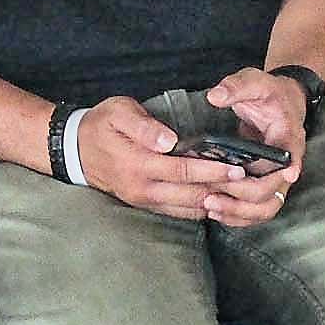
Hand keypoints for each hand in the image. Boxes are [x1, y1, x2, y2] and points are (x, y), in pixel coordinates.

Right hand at [75, 97, 277, 223]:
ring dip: (215, 203)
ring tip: (243, 196)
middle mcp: (143, 188)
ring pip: (187, 208)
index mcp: (139, 164)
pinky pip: (177, 212)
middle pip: (191, 194)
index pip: (184, 171)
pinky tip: (220, 202)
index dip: (213, 171)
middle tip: (251, 185)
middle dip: (223, 191)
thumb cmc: (100, 125)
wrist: (73, 150)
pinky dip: (200, 209)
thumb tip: (168, 140)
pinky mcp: (145, 204)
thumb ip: (143, 125)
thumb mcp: (117, 112)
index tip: (238, 168)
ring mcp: (144, 200)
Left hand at [194, 69, 310, 224]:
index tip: (286, 175)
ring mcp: (277, 178)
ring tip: (210, 207)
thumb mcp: (255, 82)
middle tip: (211, 192)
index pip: (291, 156)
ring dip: (240, 212)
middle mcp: (288, 162)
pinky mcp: (266, 186)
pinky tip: (215, 213)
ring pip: (267, 207)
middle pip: (272, 190)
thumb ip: (236, 86)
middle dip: (242, 195)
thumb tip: (215, 96)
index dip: (287, 168)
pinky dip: (238, 216)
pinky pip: (257, 210)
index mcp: (289, 135)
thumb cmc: (269, 94)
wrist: (282, 104)